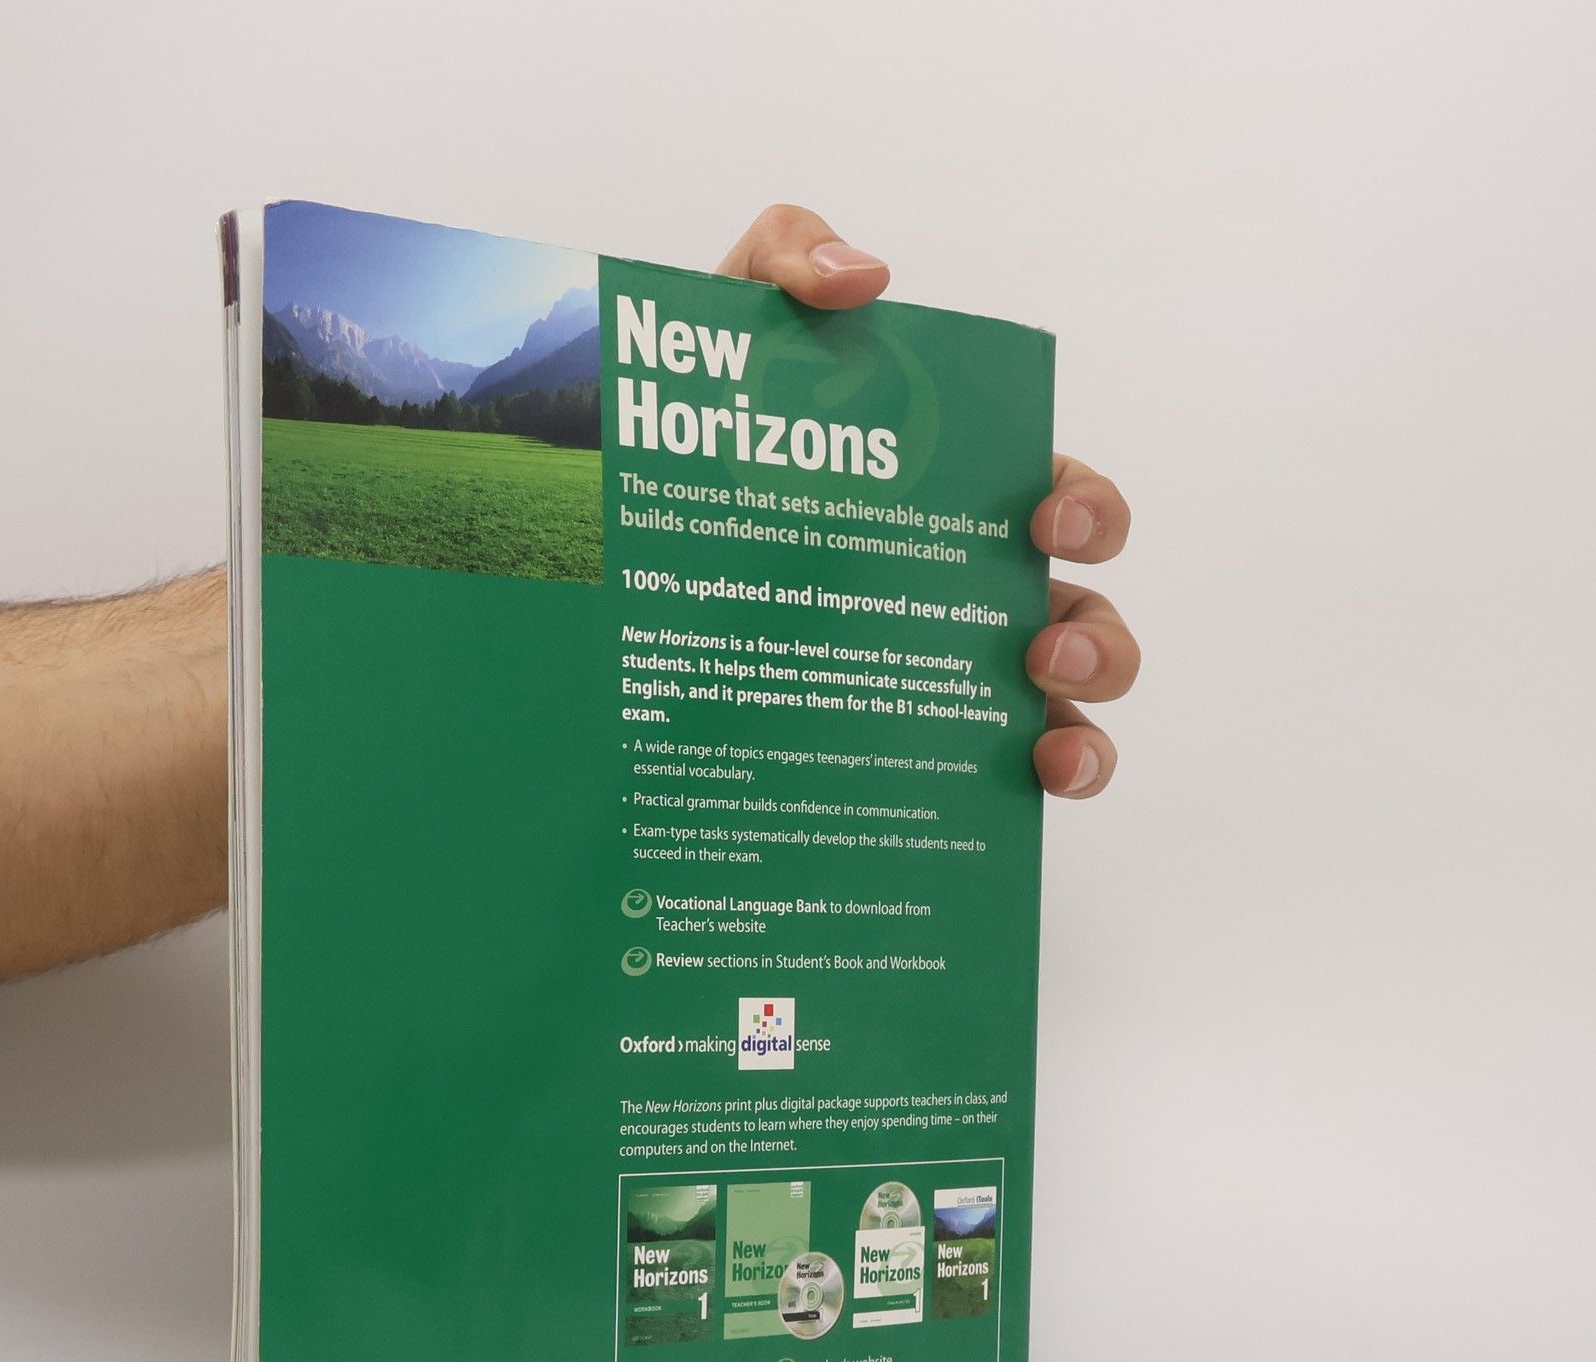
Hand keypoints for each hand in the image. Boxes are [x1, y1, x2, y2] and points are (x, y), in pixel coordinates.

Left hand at [717, 204, 1137, 798]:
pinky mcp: (903, 753)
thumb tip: (866, 279)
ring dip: (1088, 717)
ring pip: (1070, 706)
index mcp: (950, 503)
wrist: (585, 556)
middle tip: (1038, 642)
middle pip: (1084, 614)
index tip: (1043, 520)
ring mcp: (940, 683)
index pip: (1059, 500)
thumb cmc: (681, 443)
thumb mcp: (719, 332)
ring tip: (1041, 719)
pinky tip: (1032, 778)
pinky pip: (1004, 781)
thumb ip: (783, 260)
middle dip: (1096, 631)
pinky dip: (1052, 775)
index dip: (1085, 509)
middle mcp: (961, 597)